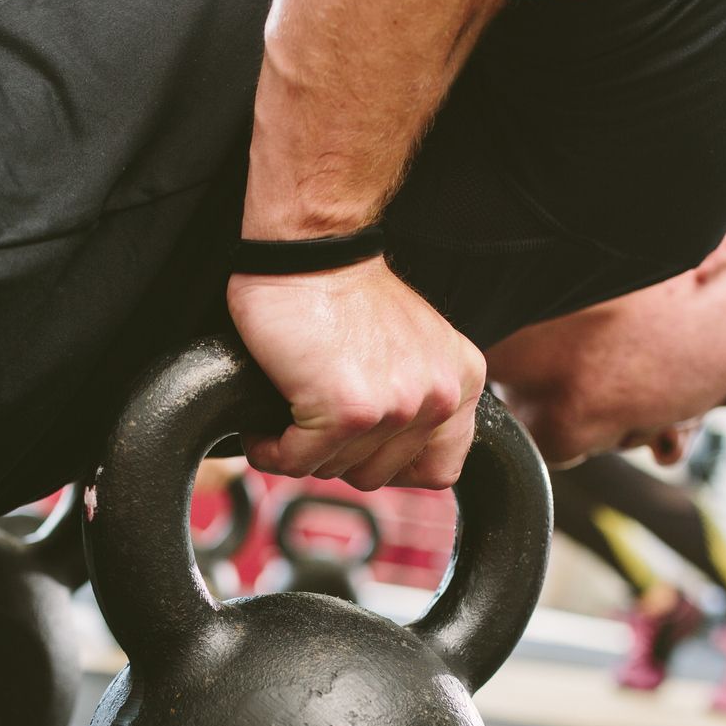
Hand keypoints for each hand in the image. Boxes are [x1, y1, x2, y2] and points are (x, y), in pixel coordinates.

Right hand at [226, 258, 484, 490]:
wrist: (312, 249)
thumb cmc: (344, 290)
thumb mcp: (413, 344)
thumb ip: (418, 393)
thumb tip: (390, 452)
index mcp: (462, 380)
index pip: (438, 470)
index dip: (388, 467)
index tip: (358, 447)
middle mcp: (439, 397)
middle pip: (379, 476)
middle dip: (336, 456)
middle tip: (310, 424)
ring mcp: (396, 408)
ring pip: (337, 471)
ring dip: (301, 452)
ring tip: (285, 418)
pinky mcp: (347, 411)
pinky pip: (298, 462)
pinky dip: (271, 451)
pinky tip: (263, 430)